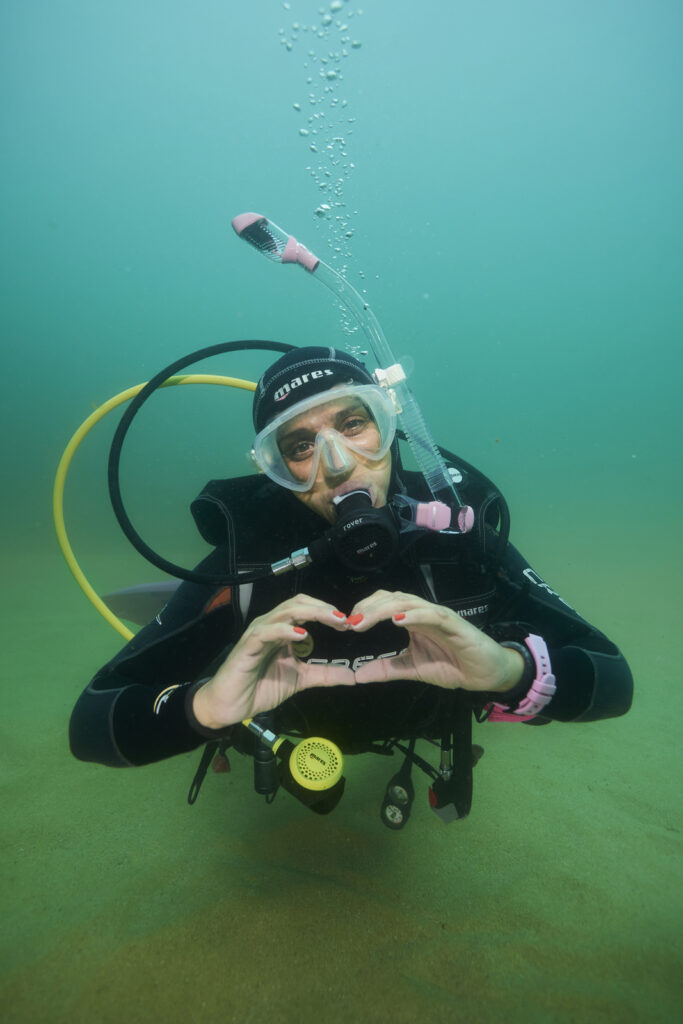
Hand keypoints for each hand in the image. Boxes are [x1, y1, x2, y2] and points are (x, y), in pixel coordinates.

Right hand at [192, 594, 352, 728]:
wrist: (232, 706)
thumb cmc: (260, 688)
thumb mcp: (300, 679)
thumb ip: (324, 675)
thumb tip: (352, 676)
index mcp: (283, 630)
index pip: (306, 608)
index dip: (327, 611)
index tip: (347, 624)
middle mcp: (271, 626)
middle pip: (298, 604)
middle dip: (323, 608)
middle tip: (343, 620)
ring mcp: (259, 633)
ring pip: (285, 612)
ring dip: (311, 613)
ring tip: (331, 620)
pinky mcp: (248, 645)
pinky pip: (266, 632)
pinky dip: (284, 630)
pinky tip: (301, 635)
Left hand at [346, 590, 524, 693]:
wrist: (486, 674)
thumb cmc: (453, 666)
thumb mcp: (412, 669)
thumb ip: (387, 670)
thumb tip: (356, 675)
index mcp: (412, 620)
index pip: (384, 604)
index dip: (364, 610)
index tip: (346, 625)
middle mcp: (423, 613)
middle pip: (392, 598)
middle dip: (368, 607)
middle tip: (350, 622)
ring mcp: (438, 615)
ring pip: (407, 602)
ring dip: (383, 609)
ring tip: (364, 620)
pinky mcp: (454, 623)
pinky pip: (432, 614)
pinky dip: (414, 615)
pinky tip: (397, 620)